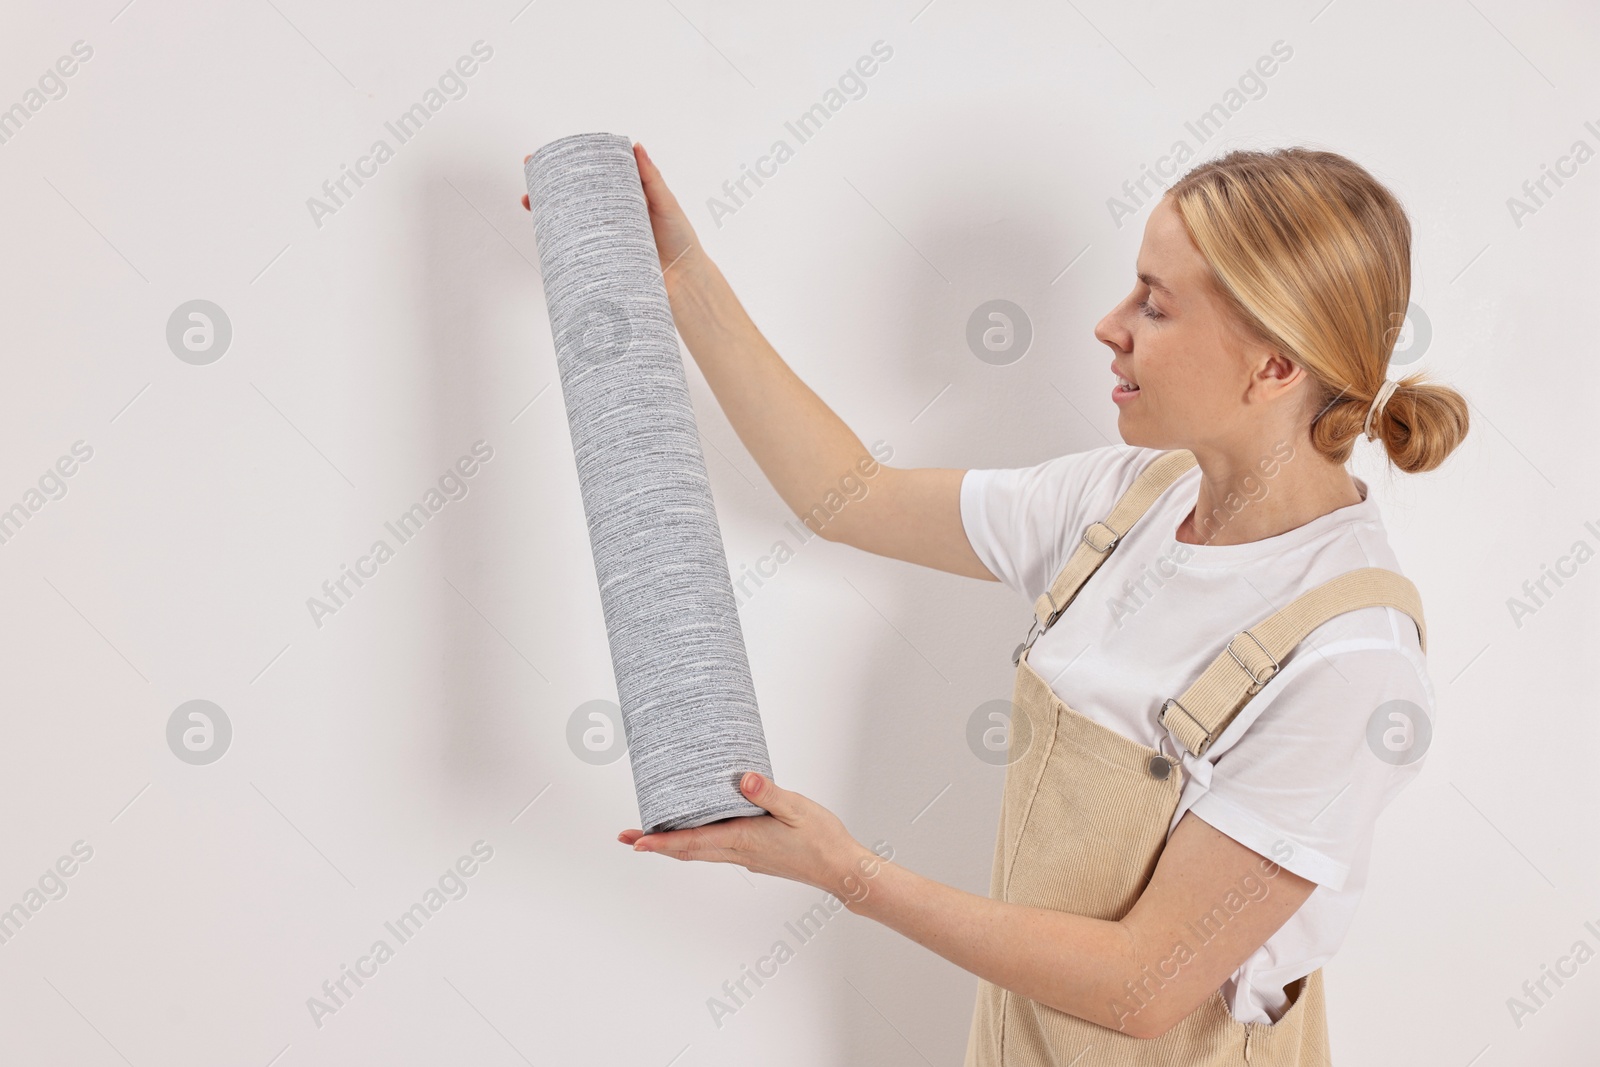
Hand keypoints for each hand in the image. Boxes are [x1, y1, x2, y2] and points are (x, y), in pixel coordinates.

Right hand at [520, 142, 704, 287]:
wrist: (686, 281)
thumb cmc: (681, 239)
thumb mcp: (666, 203)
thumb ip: (651, 178)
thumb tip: (636, 147)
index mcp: (622, 200)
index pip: (590, 181)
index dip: (567, 171)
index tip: (544, 161)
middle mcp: (610, 219)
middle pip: (573, 204)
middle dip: (547, 195)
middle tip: (530, 189)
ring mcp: (605, 242)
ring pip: (571, 228)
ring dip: (548, 219)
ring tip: (532, 208)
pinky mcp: (604, 263)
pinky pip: (579, 254)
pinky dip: (562, 248)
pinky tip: (547, 241)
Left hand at [619, 772, 883, 900]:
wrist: (841, 869)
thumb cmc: (821, 839)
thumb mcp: (796, 807)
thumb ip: (767, 792)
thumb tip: (741, 779)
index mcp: (743, 840)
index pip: (692, 842)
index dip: (661, 842)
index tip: (635, 841)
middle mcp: (739, 852)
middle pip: (687, 851)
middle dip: (656, 845)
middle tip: (628, 838)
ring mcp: (747, 857)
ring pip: (700, 852)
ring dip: (673, 845)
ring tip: (652, 836)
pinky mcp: (756, 856)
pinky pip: (716, 851)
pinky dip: (696, 843)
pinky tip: (700, 832)